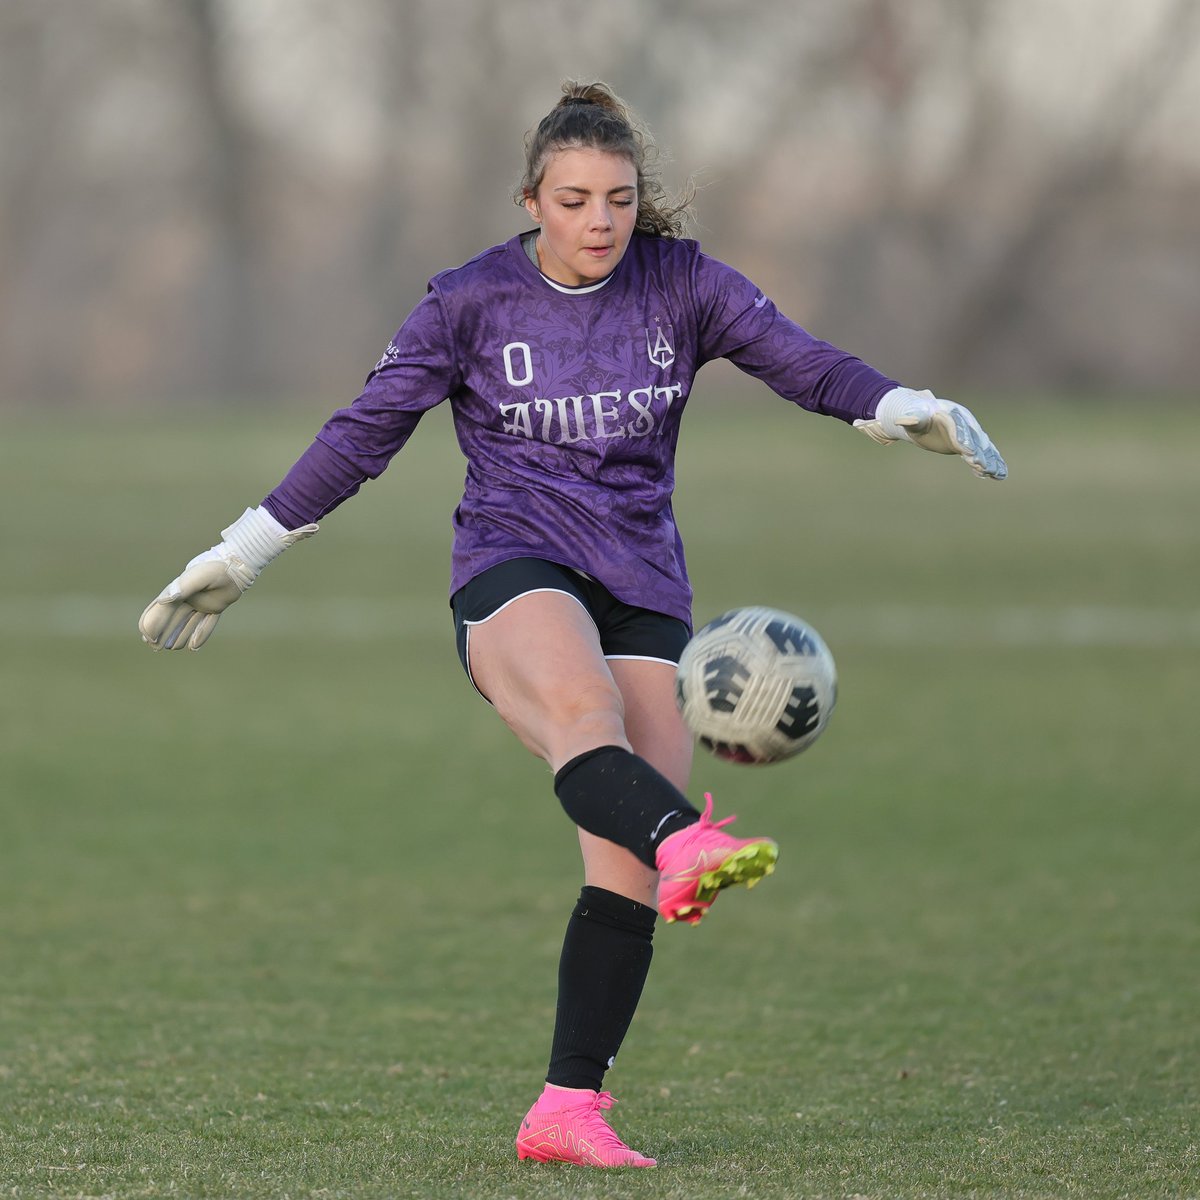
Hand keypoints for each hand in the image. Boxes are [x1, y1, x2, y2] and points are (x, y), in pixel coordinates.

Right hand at [139, 507, 316, 650]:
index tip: (149, 638)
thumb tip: (163, 601)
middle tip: (155, 647)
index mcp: (178, 591)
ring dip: (179, 636)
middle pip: (171, 619)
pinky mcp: (215, 608)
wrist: (237, 566)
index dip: (151, 624)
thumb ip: (181, 588)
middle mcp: (187, 598)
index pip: (159, 610)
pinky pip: (206, 624)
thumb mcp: (197, 577)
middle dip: (161, 633)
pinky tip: (194, 647)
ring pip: (187, 624)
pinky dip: (200, 634)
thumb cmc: (216, 568)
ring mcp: (201, 604)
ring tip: (173, 647)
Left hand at [854, 388, 1007, 480]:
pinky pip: (984, 451)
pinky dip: (992, 461)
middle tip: (983, 466)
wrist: (923, 412)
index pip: (958, 428)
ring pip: (982, 446)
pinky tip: (999, 475)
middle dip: (979, 453)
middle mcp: (964, 422)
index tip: (967, 451)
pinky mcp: (971, 440)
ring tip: (996, 474)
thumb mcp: (912, 416)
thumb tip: (904, 419)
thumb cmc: (915, 414)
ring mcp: (970, 431)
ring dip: (990, 460)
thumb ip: (912, 418)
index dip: (963, 439)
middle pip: (973, 438)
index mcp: (950, 414)